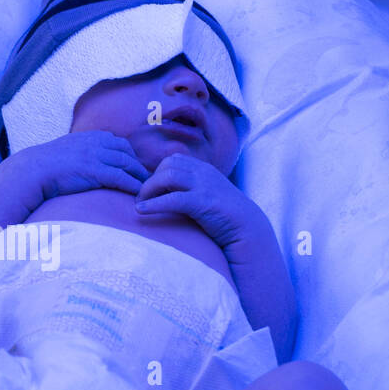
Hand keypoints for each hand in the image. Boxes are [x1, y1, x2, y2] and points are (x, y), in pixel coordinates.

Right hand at [12, 129, 149, 201]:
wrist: (33, 170)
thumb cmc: (45, 165)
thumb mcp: (66, 150)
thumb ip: (79, 152)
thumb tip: (83, 162)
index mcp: (91, 136)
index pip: (119, 143)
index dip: (129, 156)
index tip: (135, 168)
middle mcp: (97, 142)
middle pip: (127, 153)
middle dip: (139, 166)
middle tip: (148, 180)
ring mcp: (97, 155)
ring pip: (128, 165)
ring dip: (140, 177)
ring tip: (148, 189)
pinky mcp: (96, 171)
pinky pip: (121, 178)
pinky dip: (133, 186)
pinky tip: (139, 195)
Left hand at [134, 153, 261, 247]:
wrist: (248, 229)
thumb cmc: (224, 216)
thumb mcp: (207, 195)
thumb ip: (190, 189)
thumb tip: (165, 193)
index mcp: (204, 169)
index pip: (173, 160)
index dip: (157, 173)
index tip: (149, 191)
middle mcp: (204, 173)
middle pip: (167, 165)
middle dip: (149, 181)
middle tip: (141, 199)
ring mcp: (204, 186)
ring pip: (167, 176)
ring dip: (148, 190)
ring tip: (140, 205)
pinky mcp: (203, 202)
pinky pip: (172, 199)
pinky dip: (153, 204)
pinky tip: (141, 211)